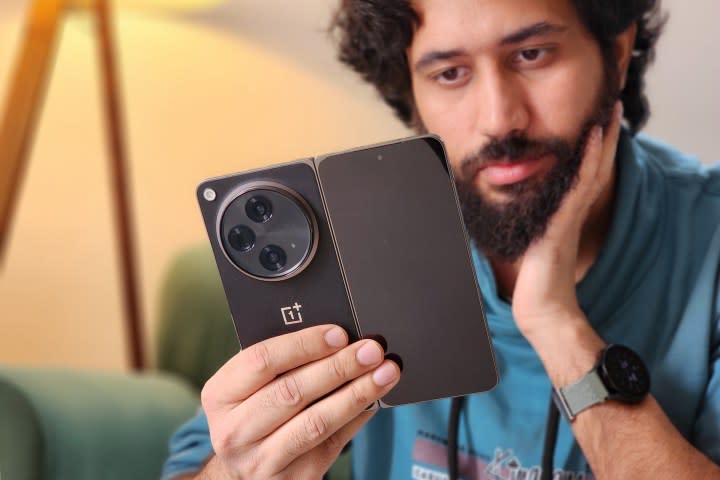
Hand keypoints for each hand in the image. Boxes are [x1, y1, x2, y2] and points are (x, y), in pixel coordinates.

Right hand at [199, 325, 399, 478]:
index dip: (304, 344)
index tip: (338, 333)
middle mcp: (234, 431)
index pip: (261, 360)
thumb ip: (281, 363)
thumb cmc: (254, 414)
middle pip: (292, 391)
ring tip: (384, 372)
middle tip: (371, 349)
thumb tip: (336, 337)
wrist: (242, 473)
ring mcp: (262, 460)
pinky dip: (357, 416)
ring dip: (357, 392)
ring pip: (316, 420)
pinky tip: (374, 398)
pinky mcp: (292, 478)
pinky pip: (332, 441)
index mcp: (220, 396)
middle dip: (339, 366)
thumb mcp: (250, 387)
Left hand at [512, 102, 622, 339]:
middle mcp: (571, 211)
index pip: (582, 172)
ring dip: (599, 142)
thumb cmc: (534, 278)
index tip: (595, 120)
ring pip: (590, 171)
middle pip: (593, 166)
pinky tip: (589, 143)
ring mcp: (569, 217)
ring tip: (606, 114)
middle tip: (611, 105)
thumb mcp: (531, 239)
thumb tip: (514, 202)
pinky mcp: (562, 225)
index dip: (591, 147)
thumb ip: (530, 220)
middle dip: (602, 136)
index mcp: (564, 213)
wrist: (539, 307)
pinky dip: (586, 164)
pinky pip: (577, 189)